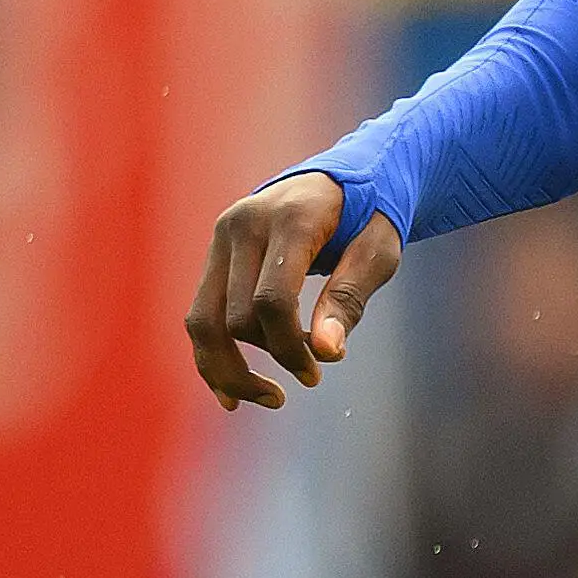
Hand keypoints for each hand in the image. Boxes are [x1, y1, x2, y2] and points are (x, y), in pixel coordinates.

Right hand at [185, 174, 401, 411]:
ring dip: (229, 369)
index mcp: (289, 219)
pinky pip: (200, 314)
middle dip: (270, 356)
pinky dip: (211, 355)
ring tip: (270, 399)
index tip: (319, 371)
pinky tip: (231, 394)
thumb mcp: (377, 252)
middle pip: (235, 316)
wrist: (341, 178)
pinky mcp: (214, 254)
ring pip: (203, 321)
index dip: (290, 347)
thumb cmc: (367, 217)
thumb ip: (350, 298)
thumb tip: (326, 353)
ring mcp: (221, 238)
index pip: (272, 300)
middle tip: (312, 377)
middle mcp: (243, 224)